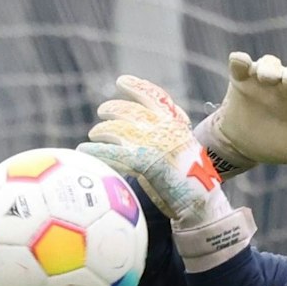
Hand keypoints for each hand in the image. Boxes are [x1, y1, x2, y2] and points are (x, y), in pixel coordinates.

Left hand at [78, 74, 231, 227]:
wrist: (202, 204)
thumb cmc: (194, 187)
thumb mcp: (185, 155)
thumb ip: (168, 143)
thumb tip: (147, 140)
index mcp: (178, 126)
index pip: (157, 97)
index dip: (138, 87)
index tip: (122, 81)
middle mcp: (166, 129)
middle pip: (133, 111)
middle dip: (115, 108)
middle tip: (102, 111)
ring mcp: (155, 143)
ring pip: (120, 128)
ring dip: (103, 129)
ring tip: (93, 134)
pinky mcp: (144, 160)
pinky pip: (114, 151)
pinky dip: (97, 150)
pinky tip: (84, 149)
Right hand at [193, 52, 286, 179]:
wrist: (241, 144)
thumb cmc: (276, 144)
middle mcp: (285, 89)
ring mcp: (263, 81)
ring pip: (270, 66)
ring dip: (270, 68)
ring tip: (266, 77)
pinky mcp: (241, 77)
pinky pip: (241, 64)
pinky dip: (241, 61)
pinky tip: (240, 60)